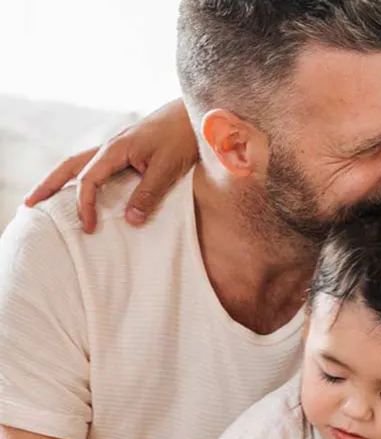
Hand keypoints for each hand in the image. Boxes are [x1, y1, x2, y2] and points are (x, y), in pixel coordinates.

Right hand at [24, 98, 197, 232]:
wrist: (194, 113)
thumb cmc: (182, 136)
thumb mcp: (168, 167)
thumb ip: (149, 192)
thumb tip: (131, 220)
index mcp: (115, 149)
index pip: (88, 180)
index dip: (84, 205)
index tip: (88, 227)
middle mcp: (110, 146)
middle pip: (70, 165)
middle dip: (48, 185)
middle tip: (30, 203)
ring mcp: (117, 147)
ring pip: (80, 162)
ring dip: (62, 179)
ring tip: (48, 196)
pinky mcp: (127, 149)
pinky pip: (97, 165)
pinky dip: (83, 177)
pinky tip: (85, 188)